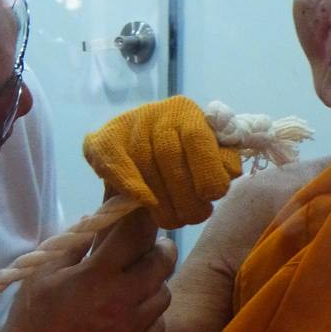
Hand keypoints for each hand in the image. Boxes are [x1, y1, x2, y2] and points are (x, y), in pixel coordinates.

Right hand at [0, 208, 177, 331]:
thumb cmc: (33, 317)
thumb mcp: (46, 272)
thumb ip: (76, 244)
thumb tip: (97, 220)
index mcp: (99, 274)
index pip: (135, 234)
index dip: (143, 219)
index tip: (144, 213)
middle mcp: (124, 297)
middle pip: (163, 262)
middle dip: (161, 249)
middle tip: (153, 247)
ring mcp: (135, 325)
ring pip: (164, 292)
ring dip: (156, 282)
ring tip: (140, 281)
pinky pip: (159, 322)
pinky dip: (152, 313)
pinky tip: (135, 311)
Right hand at [83, 97, 242, 228]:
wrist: (145, 156)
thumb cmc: (187, 161)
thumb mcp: (212, 157)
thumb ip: (223, 161)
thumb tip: (227, 172)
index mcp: (187, 112)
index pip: (198, 138)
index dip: (206, 170)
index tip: (212, 196)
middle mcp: (157, 113)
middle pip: (169, 155)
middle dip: (184, 194)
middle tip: (193, 217)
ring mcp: (128, 125)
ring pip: (144, 164)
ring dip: (161, 200)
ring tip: (174, 219)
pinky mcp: (103, 140)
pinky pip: (114, 162)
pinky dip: (130, 184)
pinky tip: (146, 202)